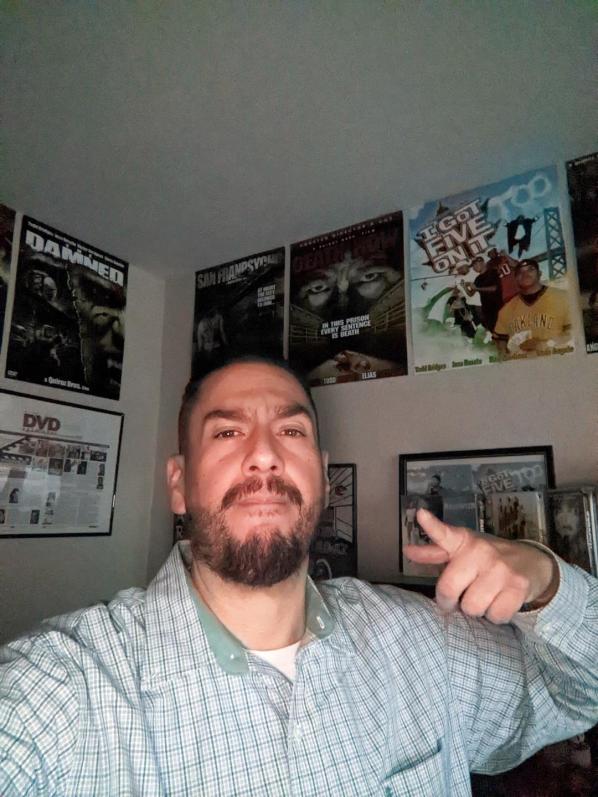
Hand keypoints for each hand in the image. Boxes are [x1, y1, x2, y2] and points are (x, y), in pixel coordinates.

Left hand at [404, 509, 558, 622]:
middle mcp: (480, 552)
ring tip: (484, 597)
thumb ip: (435, 552)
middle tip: (457, 599)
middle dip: (450, 601)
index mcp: (463, 541)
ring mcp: (500, 569)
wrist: (532, 563)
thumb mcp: (462, 551)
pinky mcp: (518, 587)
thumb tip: (408, 551)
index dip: (431, 525)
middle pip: (449, 589)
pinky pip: (495, 616)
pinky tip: (499, 602)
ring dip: (476, 609)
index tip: (420, 514)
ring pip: (472, 607)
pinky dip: (495, 615)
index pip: (444, 533)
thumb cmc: (486, 559)